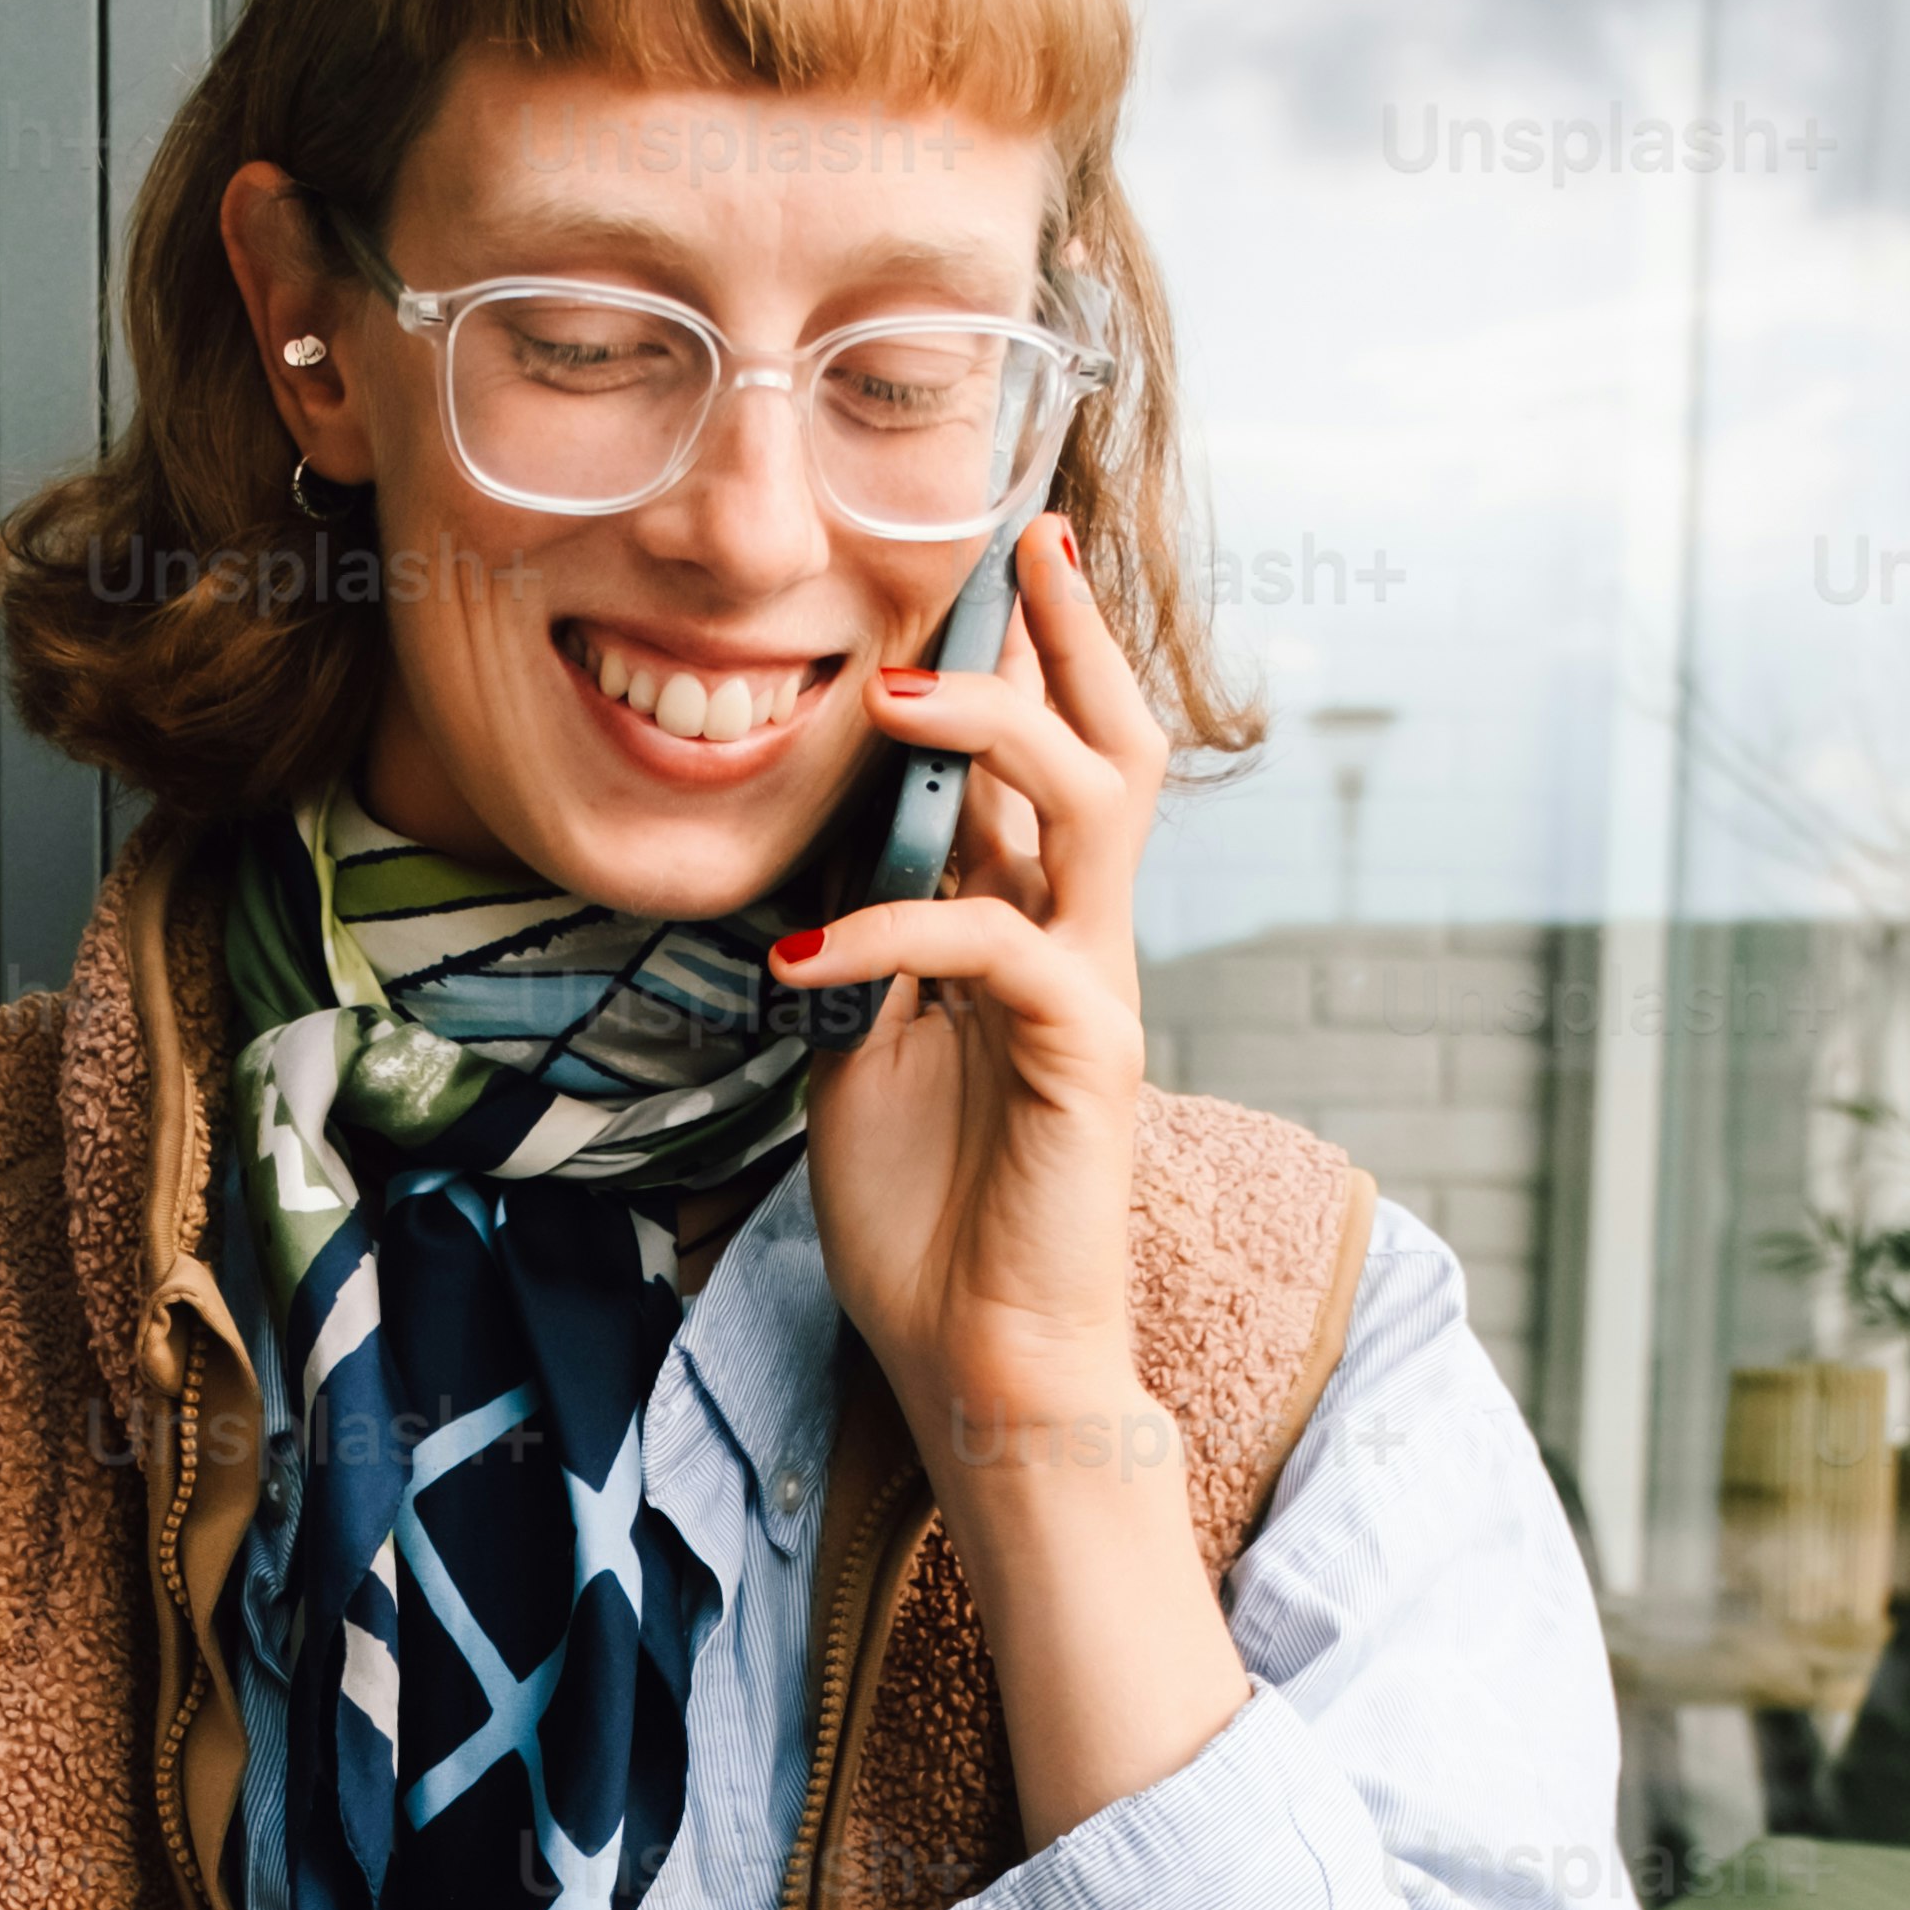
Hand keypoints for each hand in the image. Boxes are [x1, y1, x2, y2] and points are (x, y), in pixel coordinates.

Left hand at [779, 513, 1246, 1844]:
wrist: (984, 1368)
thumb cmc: (929, 1227)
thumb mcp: (864, 1059)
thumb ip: (865, 959)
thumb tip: (829, 863)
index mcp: (1028, 936)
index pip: (1043, 764)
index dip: (1029, 657)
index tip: (1001, 551)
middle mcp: (1077, 944)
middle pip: (1110, 745)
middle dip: (1067, 636)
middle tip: (1022, 541)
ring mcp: (1091, 993)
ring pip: (1088, 805)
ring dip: (993, 729)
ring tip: (896, 694)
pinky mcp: (1082, 1057)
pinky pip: (996, 947)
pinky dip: (890, 934)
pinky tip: (799, 964)